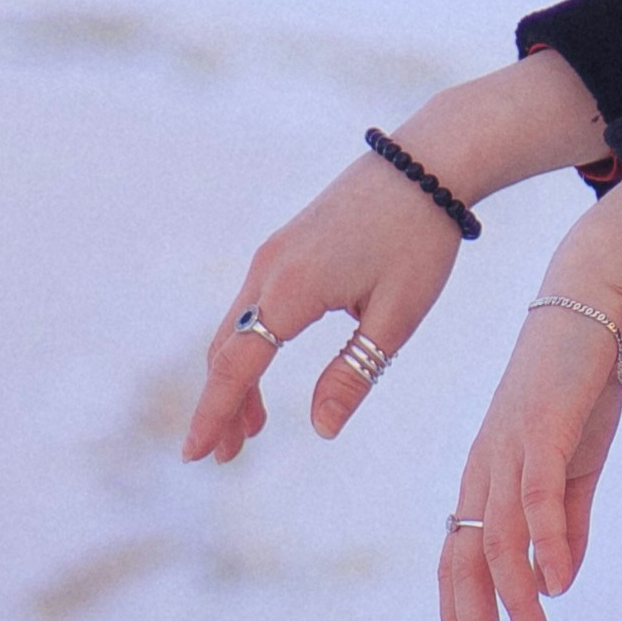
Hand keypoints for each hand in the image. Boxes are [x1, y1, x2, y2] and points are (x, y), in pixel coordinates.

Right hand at [182, 148, 463, 461]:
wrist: (427, 163)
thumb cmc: (420, 240)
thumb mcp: (396, 317)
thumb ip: (354, 374)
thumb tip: (320, 429)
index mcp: (293, 289)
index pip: (237, 366)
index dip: (214, 414)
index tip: (194, 455)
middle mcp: (269, 269)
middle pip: (227, 350)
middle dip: (222, 405)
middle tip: (226, 457)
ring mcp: (273, 253)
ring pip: (236, 328)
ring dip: (236, 378)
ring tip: (254, 430)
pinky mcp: (286, 245)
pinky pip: (253, 306)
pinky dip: (251, 346)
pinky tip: (268, 371)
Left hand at [440, 294, 621, 620]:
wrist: (589, 303)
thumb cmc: (579, 383)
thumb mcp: (575, 464)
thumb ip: (566, 521)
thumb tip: (556, 584)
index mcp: (487, 478)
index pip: (458, 560)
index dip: (458, 617)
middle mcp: (483, 469)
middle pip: (461, 563)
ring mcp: (506, 449)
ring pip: (497, 542)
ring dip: (514, 604)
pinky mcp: (539, 428)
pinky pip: (534, 497)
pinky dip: (544, 543)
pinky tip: (557, 583)